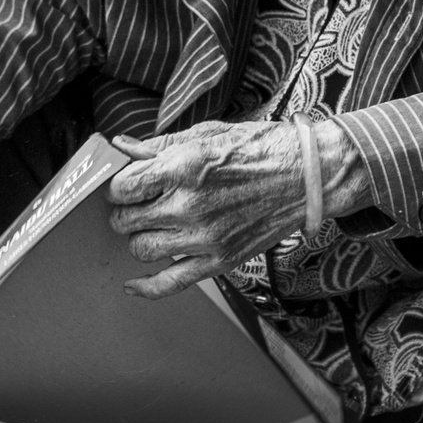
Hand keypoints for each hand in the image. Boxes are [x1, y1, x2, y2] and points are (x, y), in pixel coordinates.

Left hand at [106, 119, 308, 299]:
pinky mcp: (220, 260)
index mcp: (184, 168)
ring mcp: (205, 237)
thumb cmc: (259, 148)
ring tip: (150, 226)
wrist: (306, 176)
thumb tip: (120, 146)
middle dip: (123, 212)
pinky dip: (146, 288)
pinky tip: (133, 284)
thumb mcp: (207, 135)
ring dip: (139, 238)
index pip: (123, 187)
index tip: (124, 185)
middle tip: (134, 205)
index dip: (117, 186)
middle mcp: (190, 205)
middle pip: (127, 220)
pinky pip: (171, 283)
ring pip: (142, 250)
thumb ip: (159, 145)